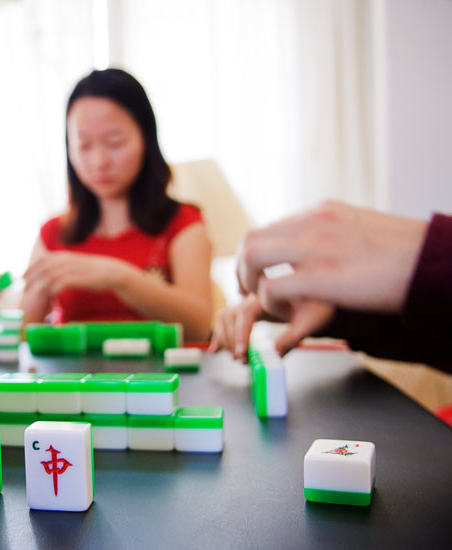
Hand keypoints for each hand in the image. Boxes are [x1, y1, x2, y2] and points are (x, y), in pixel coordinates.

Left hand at [23, 251, 132, 296]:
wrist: (113, 272)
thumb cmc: (92, 272)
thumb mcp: (75, 266)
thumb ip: (61, 268)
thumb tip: (47, 275)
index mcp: (65, 256)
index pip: (42, 260)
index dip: (30, 269)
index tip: (22, 278)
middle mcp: (67, 260)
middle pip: (43, 267)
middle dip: (31, 277)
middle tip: (24, 288)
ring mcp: (74, 268)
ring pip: (51, 275)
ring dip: (41, 285)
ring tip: (34, 294)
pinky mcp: (80, 278)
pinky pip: (63, 282)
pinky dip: (55, 289)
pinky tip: (51, 296)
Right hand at [209, 291, 334, 361]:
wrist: (320, 298)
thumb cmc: (318, 306)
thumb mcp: (310, 323)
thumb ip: (291, 339)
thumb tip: (273, 355)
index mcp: (267, 294)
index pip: (244, 312)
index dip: (241, 334)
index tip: (242, 353)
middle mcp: (253, 295)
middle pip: (230, 315)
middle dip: (233, 341)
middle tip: (242, 361)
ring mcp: (248, 302)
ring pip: (224, 317)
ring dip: (225, 338)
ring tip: (236, 357)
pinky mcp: (248, 310)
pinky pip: (227, 319)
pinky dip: (220, 334)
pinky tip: (215, 349)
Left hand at [237, 201, 427, 312]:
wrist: (438, 264)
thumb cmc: (411, 256)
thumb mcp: (367, 232)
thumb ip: (339, 236)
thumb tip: (328, 249)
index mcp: (325, 212)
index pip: (271, 228)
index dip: (257, 255)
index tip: (258, 274)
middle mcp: (315, 224)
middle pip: (250, 238)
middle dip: (241, 268)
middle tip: (249, 291)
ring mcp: (316, 247)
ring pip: (252, 256)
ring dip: (251, 283)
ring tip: (265, 303)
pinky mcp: (322, 276)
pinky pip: (272, 288)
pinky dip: (271, 304)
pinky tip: (290, 316)